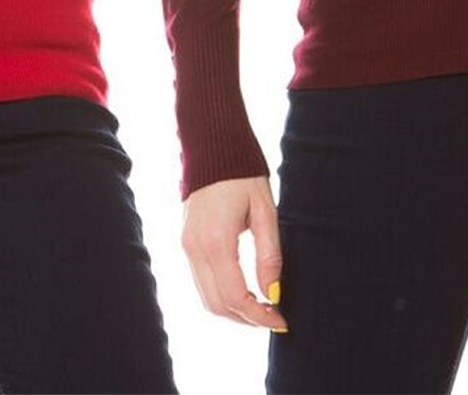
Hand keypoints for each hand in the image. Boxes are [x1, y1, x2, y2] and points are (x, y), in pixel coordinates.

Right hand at [181, 175, 287, 332]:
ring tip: (262, 306)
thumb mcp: (265, 213)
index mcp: (216, 242)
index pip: (235, 297)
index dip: (259, 316)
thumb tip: (274, 293)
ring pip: (206, 297)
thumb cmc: (243, 175)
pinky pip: (201, 281)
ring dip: (233, 310)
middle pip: (217, 305)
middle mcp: (195, 248)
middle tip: (274, 318)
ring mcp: (186, 246)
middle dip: (246, 319)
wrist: (212, 147)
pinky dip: (221, 295)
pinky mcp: (186, 242)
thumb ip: (269, 257)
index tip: (281, 320)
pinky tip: (244, 290)